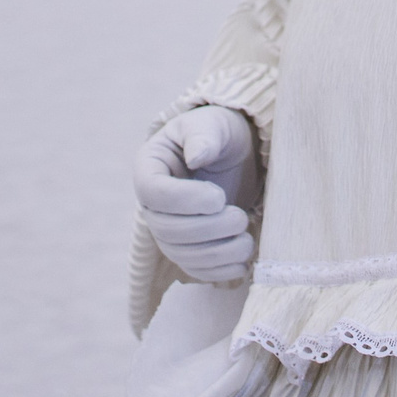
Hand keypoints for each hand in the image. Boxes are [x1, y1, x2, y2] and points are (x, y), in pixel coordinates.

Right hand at [134, 106, 261, 282]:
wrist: (233, 155)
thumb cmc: (219, 134)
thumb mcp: (213, 125)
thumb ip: (204, 136)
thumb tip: (196, 156)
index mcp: (150, 168)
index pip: (153, 192)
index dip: (184, 201)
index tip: (218, 197)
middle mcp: (152, 204)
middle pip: (166, 229)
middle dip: (206, 230)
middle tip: (240, 218)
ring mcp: (167, 229)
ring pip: (181, 254)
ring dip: (216, 254)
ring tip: (246, 241)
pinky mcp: (187, 249)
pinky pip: (194, 269)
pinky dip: (217, 271)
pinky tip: (241, 263)